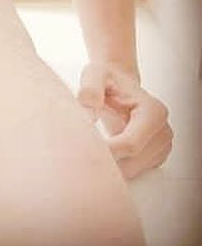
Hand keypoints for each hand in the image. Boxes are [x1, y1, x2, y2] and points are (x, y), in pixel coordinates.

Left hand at [77, 61, 172, 177]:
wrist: (118, 83)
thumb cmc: (107, 79)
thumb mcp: (95, 74)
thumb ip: (91, 88)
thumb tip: (88, 108)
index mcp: (153, 112)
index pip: (131, 144)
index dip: (107, 151)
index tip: (84, 149)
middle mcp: (163, 131)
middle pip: (133, 162)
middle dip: (107, 160)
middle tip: (83, 150)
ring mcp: (162, 146)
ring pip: (133, 171)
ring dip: (112, 165)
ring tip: (94, 146)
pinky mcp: (155, 157)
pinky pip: (134, 171)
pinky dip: (118, 166)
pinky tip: (105, 150)